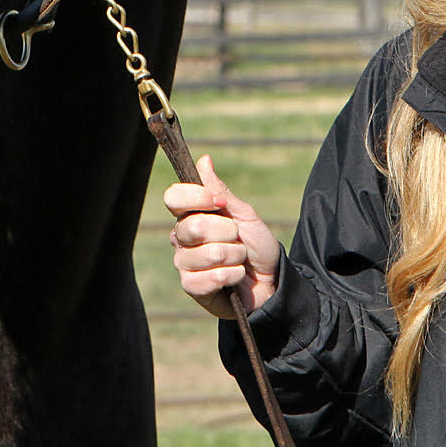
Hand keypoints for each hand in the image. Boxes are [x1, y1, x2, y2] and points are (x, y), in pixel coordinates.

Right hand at [164, 154, 281, 317]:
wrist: (271, 279)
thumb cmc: (256, 244)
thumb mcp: (243, 214)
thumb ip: (220, 190)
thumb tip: (204, 159)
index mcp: (190, 215)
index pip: (174, 197)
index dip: (197, 197)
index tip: (220, 203)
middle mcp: (181, 237)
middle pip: (194, 226)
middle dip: (228, 232)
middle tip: (237, 238)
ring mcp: (183, 263)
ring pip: (208, 253)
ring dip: (235, 256)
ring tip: (238, 260)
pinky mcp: (191, 286)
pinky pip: (210, 277)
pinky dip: (232, 275)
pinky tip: (234, 278)